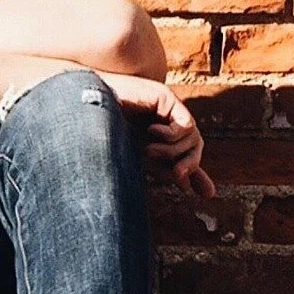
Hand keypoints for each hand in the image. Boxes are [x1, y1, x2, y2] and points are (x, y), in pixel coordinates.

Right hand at [95, 72, 216, 197]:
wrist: (90, 111)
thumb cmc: (107, 135)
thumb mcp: (138, 160)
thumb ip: (162, 171)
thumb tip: (185, 189)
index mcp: (159, 139)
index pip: (186, 156)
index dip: (196, 174)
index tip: (203, 194)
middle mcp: (166, 123)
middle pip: (195, 148)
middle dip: (190, 165)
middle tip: (178, 175)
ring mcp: (168, 110)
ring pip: (192, 138)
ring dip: (171, 151)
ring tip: (148, 150)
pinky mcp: (167, 99)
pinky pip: (186, 125)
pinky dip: (171, 135)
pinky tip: (153, 131)